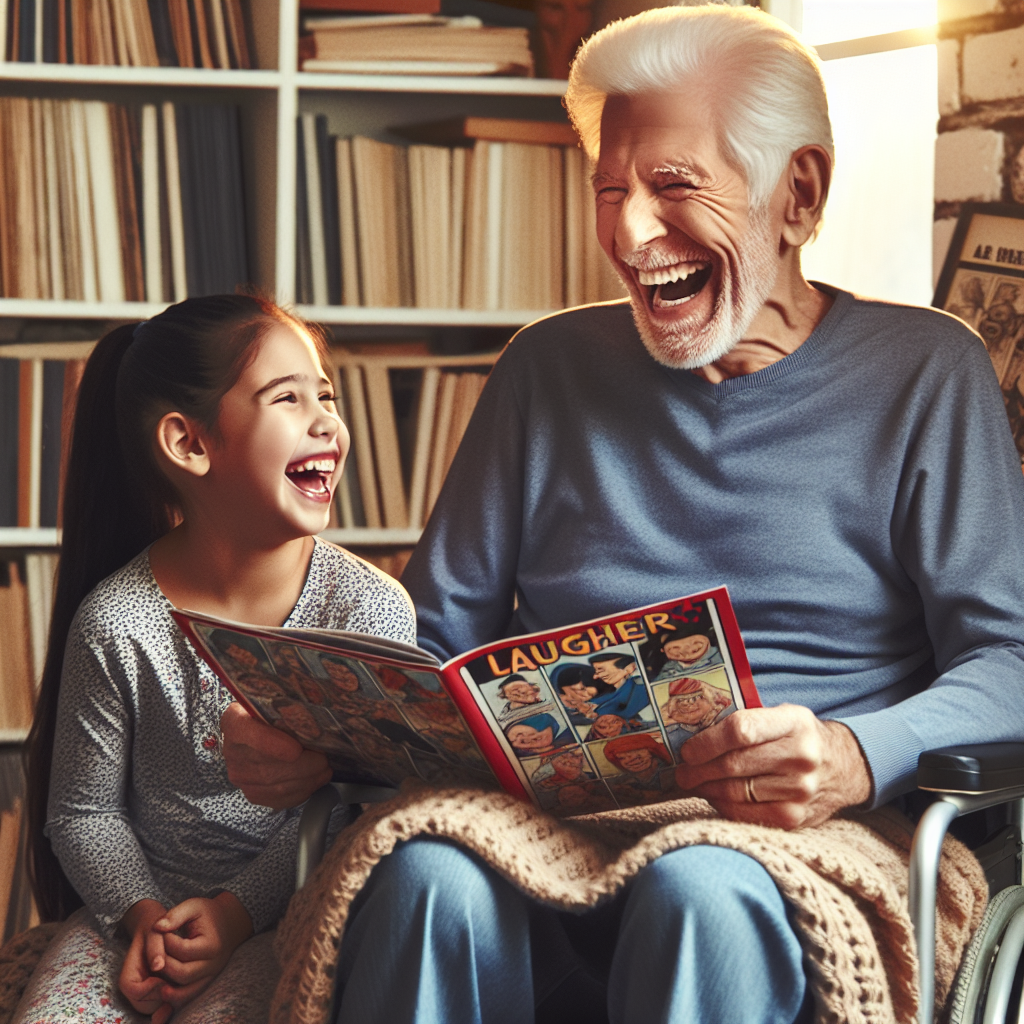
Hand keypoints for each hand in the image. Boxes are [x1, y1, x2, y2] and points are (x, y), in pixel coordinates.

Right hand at [119, 899, 172, 1023]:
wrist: (155, 926)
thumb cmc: (155, 926)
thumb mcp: (155, 931)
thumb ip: (154, 948)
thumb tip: (158, 966)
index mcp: (129, 975)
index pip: (135, 991)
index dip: (150, 987)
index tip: (165, 971)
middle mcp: (134, 989)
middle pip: (146, 1006)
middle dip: (162, 996)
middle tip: (176, 980)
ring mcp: (146, 993)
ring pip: (156, 1008)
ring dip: (169, 999)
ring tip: (182, 982)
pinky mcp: (157, 993)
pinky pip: (163, 1005)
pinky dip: (172, 1001)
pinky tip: (182, 990)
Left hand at [149, 893, 253, 1008]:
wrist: (227, 923)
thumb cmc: (207, 914)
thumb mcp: (193, 906)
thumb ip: (175, 915)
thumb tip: (157, 928)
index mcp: (212, 945)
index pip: (182, 950)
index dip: (166, 942)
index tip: (159, 932)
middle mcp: (214, 964)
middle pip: (182, 973)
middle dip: (163, 964)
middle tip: (155, 952)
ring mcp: (211, 975)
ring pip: (184, 989)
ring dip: (166, 982)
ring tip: (155, 970)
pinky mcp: (206, 982)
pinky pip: (189, 995)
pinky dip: (175, 995)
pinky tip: (162, 987)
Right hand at [221, 702, 330, 807]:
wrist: (256, 728)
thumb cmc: (271, 712)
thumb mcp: (275, 700)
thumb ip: (289, 705)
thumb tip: (316, 711)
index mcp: (235, 721)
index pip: (250, 735)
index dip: (274, 746)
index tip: (297, 750)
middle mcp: (232, 751)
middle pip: (269, 767)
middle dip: (304, 766)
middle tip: (325, 760)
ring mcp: (240, 775)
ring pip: (277, 786)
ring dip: (307, 781)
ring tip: (325, 771)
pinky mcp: (251, 793)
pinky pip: (278, 799)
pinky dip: (301, 792)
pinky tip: (314, 782)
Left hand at [673, 704, 872, 829]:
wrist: (843, 768)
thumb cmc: (798, 737)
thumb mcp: (782, 715)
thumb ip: (747, 720)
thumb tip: (692, 732)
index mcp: (794, 722)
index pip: (741, 730)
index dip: (707, 742)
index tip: (687, 750)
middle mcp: (801, 756)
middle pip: (734, 764)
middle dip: (698, 769)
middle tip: (681, 771)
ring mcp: (800, 790)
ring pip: (736, 791)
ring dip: (706, 789)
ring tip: (692, 783)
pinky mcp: (795, 818)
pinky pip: (745, 814)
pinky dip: (722, 806)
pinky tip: (713, 797)